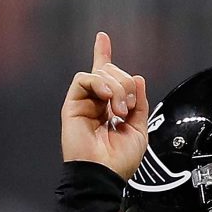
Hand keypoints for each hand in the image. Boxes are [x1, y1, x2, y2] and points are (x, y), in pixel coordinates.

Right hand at [61, 32, 149, 179]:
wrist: (104, 173)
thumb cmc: (120, 160)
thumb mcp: (139, 129)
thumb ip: (139, 103)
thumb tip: (138, 78)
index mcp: (110, 107)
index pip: (107, 76)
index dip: (103, 55)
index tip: (102, 37)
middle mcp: (95, 101)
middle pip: (112, 72)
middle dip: (126, 85)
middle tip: (128, 109)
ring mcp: (83, 102)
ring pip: (101, 74)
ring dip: (117, 89)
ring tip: (120, 112)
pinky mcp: (72, 104)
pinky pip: (85, 79)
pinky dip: (100, 84)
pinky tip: (108, 100)